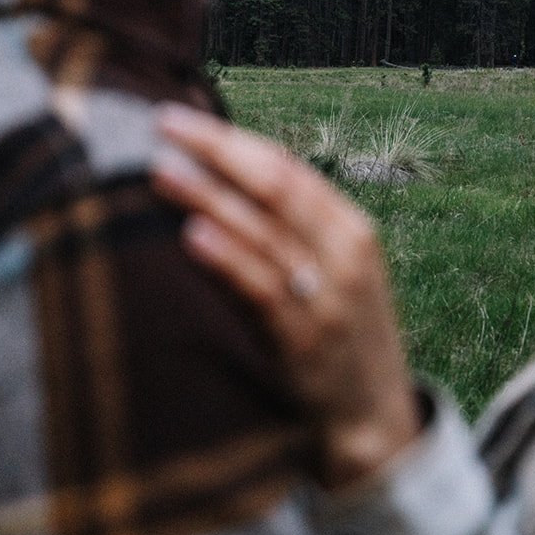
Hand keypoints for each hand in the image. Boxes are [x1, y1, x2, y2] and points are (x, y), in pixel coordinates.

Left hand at [152, 105, 421, 490]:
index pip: (287, 168)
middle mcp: (345, 254)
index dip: (232, 139)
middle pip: (274, 186)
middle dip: (216, 150)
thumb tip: (222, 178)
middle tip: (162, 124)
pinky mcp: (304, 339)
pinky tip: (192, 234)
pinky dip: (227, 258)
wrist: (374, 417)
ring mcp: (327, 297)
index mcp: (351, 229)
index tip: (180, 117)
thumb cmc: (341, 335)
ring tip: (161, 171)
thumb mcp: (333, 273)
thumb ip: (292, 230)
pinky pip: (261, 288)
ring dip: (207, 196)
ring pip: (262, 231)